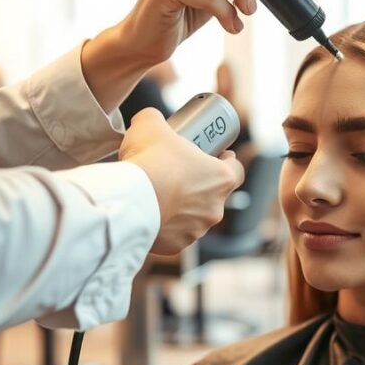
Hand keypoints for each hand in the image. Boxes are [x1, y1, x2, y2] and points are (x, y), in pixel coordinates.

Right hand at [119, 108, 244, 254]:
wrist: (129, 201)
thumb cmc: (149, 161)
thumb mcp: (151, 124)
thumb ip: (155, 118)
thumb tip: (150, 119)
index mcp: (221, 179)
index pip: (235, 169)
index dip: (225, 161)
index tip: (213, 154)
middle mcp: (215, 208)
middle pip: (213, 195)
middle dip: (198, 185)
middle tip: (178, 173)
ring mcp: (196, 230)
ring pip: (193, 217)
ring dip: (182, 208)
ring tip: (160, 194)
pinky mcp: (175, 247)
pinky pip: (174, 234)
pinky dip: (165, 226)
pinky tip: (151, 214)